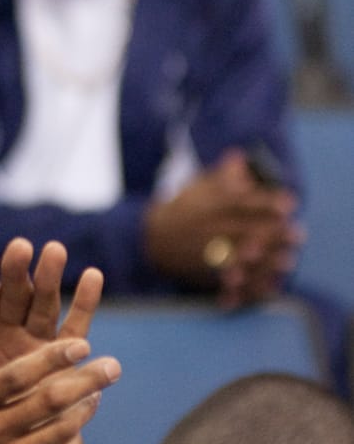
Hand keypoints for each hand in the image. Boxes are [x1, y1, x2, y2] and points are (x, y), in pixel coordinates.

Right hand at [143, 149, 301, 306]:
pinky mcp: (199, 273)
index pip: (238, 202)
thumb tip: (239, 157)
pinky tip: (266, 286)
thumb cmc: (180, 210)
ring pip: (234, 258)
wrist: (146, 240)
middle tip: (297, 235)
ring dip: (263, 261)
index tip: (290, 204)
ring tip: (287, 261)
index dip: (265, 203)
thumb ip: (220, 177)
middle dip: (271, 234)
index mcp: (204, 206)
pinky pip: (224, 280)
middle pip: (241, 231)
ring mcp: (200, 253)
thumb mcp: (195, 189)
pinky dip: (245, 286)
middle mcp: (202, 230)